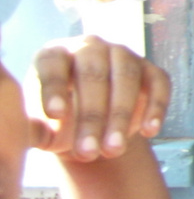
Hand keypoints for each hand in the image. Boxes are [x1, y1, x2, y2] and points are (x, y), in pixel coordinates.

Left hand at [27, 36, 171, 162]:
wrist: (92, 124)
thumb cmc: (60, 122)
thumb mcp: (41, 127)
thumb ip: (33, 129)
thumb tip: (29, 133)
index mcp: (55, 55)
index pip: (54, 66)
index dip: (54, 89)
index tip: (55, 115)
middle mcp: (90, 48)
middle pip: (94, 74)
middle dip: (93, 116)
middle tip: (88, 151)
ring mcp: (124, 55)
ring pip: (127, 77)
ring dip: (121, 116)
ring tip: (113, 149)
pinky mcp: (151, 70)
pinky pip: (158, 84)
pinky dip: (156, 107)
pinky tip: (149, 132)